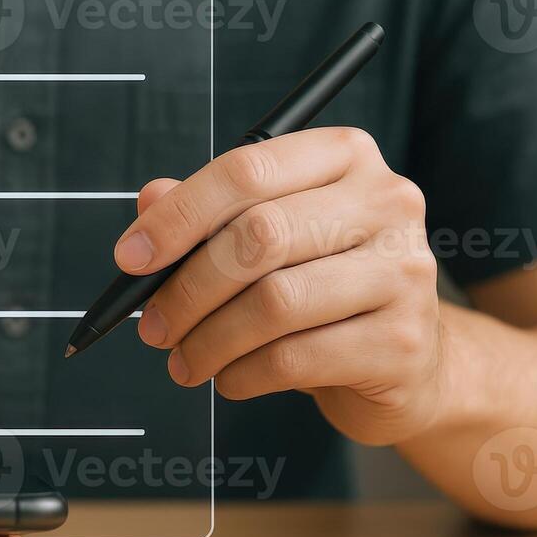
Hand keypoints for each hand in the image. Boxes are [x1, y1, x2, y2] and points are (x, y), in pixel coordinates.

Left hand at [118, 128, 446, 446]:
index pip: (249, 169)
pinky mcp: (401, 342)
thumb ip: (209, 215)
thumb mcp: (268, 241)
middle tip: (153, 326)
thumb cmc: (325, 290)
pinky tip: (228, 379)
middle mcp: (386, 202)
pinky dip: (242, 374)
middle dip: (188, 288)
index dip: (179, 215)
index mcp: (345, 157)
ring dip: (209, 340)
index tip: (130, 258)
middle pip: (259, 236)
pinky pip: (294, 358)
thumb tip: (149, 202)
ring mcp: (403, 272)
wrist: (407, 362)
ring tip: (185, 361)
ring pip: (274, 302)